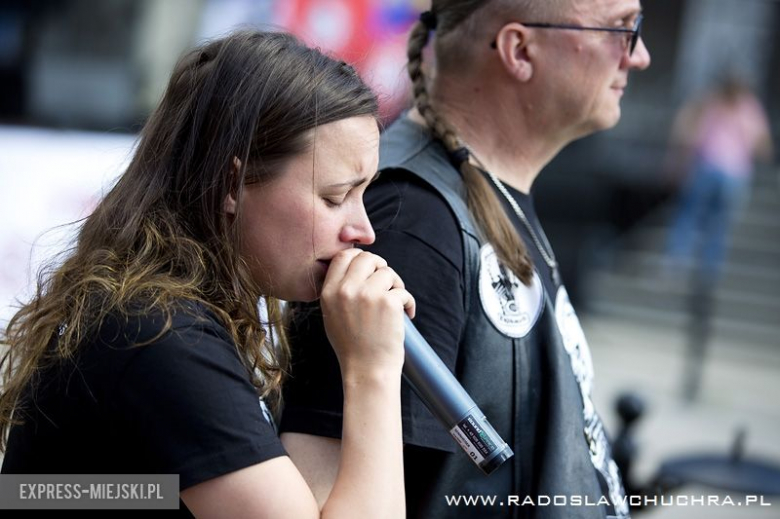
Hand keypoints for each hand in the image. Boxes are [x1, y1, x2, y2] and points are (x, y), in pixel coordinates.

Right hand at [319, 249, 414, 376]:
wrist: (367, 370)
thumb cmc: (352, 346)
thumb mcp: (332, 314)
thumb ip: (339, 289)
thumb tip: (357, 264)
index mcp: (329, 292)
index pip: (343, 256)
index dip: (359, 257)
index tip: (370, 268)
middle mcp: (346, 290)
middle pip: (367, 258)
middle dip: (380, 267)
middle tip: (387, 283)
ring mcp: (368, 295)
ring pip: (387, 272)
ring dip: (396, 285)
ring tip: (395, 304)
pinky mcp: (388, 302)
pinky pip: (403, 291)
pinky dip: (408, 302)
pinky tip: (405, 315)